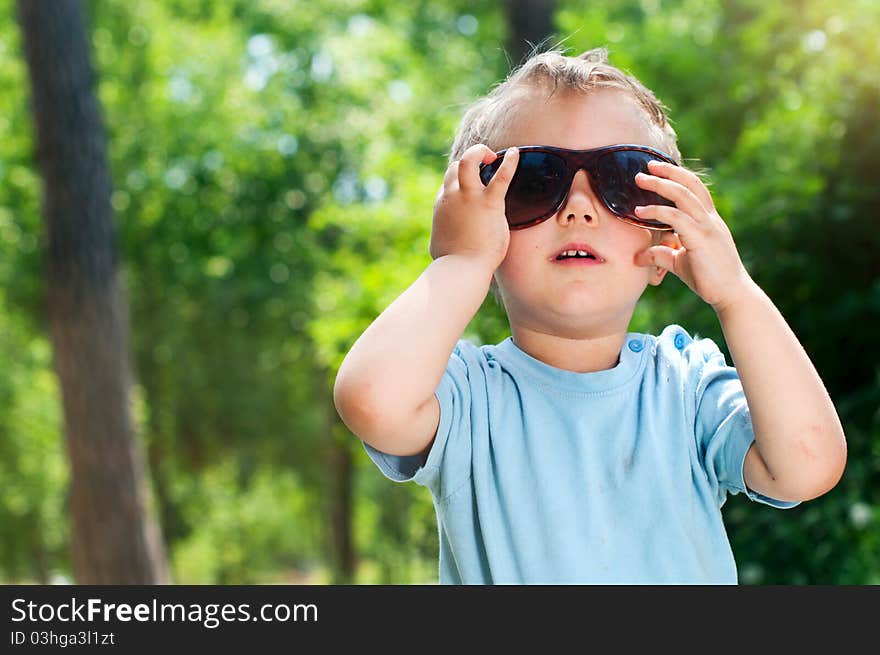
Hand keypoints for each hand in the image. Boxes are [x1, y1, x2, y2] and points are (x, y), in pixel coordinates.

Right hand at [429, 144, 519, 270]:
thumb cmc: (451, 262)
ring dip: (480, 153)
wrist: (461, 268)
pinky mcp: (489, 203)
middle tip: (485, 164)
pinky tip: (516, 153)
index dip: (460, 182)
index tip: (473, 188)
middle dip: (469, 161)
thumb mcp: (439, 244)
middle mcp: (451, 196)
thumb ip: (443, 234)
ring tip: (493, 156)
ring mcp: (468, 197)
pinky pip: (501, 176)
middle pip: (455, 167)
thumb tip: (442, 240)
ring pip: (468, 160)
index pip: (448, 183)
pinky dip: (510, 162)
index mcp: (442, 205)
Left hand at [632, 160, 753, 312]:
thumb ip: (661, 255)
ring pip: (683, 196)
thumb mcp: (679, 262)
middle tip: (648, 166)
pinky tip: (640, 212)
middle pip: (691, 185)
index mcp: (708, 221)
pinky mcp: (701, 239)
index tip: (658, 170)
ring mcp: (707, 227)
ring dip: (661, 185)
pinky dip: (657, 211)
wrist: (731, 295)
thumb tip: (638, 256)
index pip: (695, 190)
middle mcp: (710, 219)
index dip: (678, 176)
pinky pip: (676, 218)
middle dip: (669, 172)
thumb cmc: (708, 278)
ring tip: (640, 179)